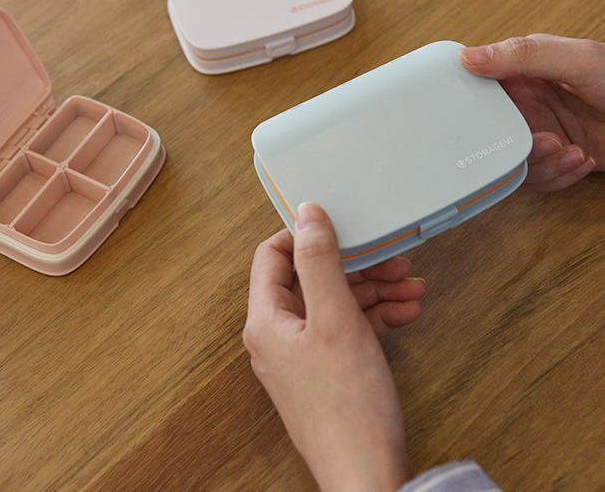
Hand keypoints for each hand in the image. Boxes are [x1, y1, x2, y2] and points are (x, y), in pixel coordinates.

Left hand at [243, 202, 425, 491]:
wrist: (368, 475)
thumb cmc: (348, 405)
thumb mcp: (336, 318)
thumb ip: (320, 261)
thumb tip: (306, 213)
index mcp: (266, 320)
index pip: (272, 256)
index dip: (305, 236)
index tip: (341, 227)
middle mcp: (277, 335)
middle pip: (311, 279)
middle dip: (356, 266)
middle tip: (393, 260)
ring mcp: (301, 355)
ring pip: (334, 303)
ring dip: (373, 291)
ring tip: (412, 287)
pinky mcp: (325, 371)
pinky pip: (346, 329)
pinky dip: (374, 318)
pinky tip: (407, 312)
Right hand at [459, 34, 604, 190]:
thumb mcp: (577, 59)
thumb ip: (523, 55)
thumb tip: (469, 56)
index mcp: (519, 72)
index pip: (474, 88)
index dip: (468, 106)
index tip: (477, 121)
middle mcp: (524, 104)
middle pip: (488, 134)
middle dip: (513, 146)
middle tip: (544, 142)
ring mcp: (537, 132)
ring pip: (510, 161)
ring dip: (541, 165)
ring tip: (569, 151)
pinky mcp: (554, 158)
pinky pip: (536, 178)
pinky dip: (557, 176)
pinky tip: (580, 160)